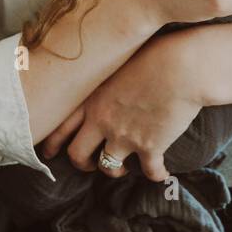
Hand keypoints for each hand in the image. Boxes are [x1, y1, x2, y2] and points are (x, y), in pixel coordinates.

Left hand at [38, 31, 198, 179]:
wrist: (182, 68)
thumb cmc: (153, 56)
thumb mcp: (117, 65)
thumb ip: (105, 81)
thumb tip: (106, 85)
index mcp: (92, 100)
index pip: (60, 127)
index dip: (52, 144)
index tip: (49, 153)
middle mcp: (103, 121)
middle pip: (77, 155)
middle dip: (82, 164)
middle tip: (91, 164)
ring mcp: (125, 137)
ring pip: (108, 168)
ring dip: (115, 171)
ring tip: (124, 167)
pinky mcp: (150, 147)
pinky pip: (149, 172)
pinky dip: (155, 175)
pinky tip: (161, 173)